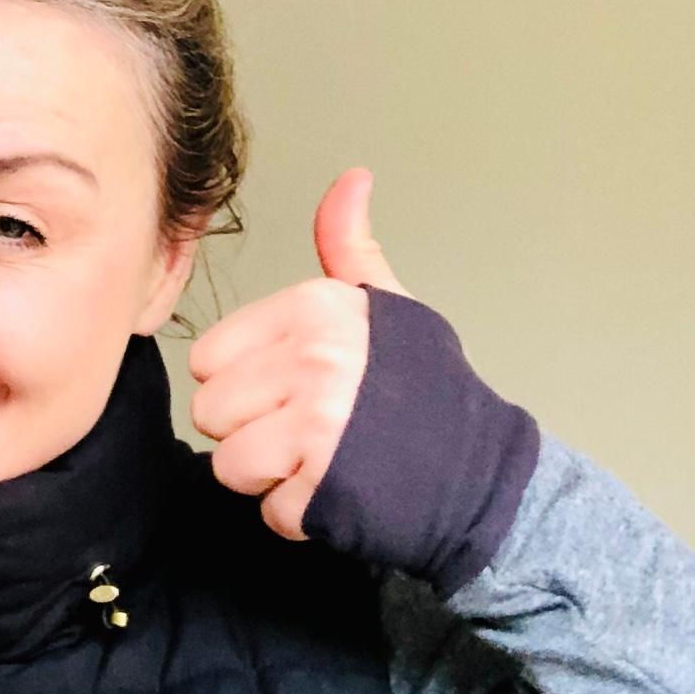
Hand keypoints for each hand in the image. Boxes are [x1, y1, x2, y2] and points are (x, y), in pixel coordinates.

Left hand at [187, 169, 409, 541]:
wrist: (485, 471)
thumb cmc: (426, 390)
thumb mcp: (387, 305)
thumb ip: (349, 247)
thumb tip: (351, 179)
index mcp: (314, 309)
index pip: (209, 359)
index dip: (242, 382)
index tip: (289, 386)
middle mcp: (313, 359)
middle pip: (211, 414)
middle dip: (250, 433)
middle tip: (307, 430)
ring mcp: (317, 425)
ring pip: (229, 465)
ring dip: (268, 477)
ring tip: (320, 460)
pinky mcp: (325, 488)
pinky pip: (268, 510)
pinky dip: (298, 514)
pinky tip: (338, 490)